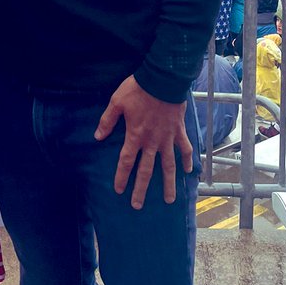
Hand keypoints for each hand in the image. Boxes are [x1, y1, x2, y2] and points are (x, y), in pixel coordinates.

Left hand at [94, 75, 193, 209]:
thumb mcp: (117, 102)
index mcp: (135, 135)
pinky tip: (189, 172)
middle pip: (146, 170)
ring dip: (168, 183)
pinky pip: (185, 148)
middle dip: (141, 189)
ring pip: (168, 165)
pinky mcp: (179, 131)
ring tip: (170, 200)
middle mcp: (152, 141)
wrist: (163, 79)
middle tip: (138, 205)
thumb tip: (97, 137)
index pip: (126, 162)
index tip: (119, 191)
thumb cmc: (138, 89)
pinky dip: (187, 160)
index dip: (122, 177)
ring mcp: (167, 138)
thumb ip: (107, 121)